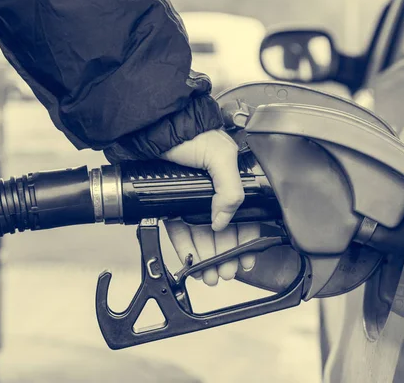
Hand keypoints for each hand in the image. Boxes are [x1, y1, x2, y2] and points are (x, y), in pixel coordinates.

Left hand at [161, 129, 257, 285]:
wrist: (157, 128)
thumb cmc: (193, 134)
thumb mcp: (221, 156)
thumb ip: (230, 189)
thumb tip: (223, 221)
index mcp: (232, 182)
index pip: (244, 218)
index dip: (247, 241)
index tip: (246, 259)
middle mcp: (213, 193)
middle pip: (224, 233)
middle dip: (227, 256)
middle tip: (226, 272)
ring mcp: (192, 201)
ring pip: (203, 237)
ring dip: (208, 257)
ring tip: (210, 274)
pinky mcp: (173, 205)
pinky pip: (181, 232)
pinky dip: (186, 249)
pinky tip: (192, 261)